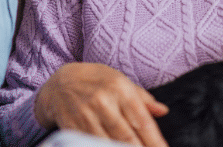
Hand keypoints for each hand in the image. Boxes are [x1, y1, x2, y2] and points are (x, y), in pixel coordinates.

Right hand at [35, 62, 168, 146]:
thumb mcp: (120, 81)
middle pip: (127, 136)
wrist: (60, 84)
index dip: (155, 141)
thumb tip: (162, 111)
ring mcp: (86, 116)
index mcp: (120, 88)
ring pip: (109, 144)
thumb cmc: (96, 82)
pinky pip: (90, 145)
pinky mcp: (72, 129)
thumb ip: (142, 98)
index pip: (142, 120)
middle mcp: (103, 101)